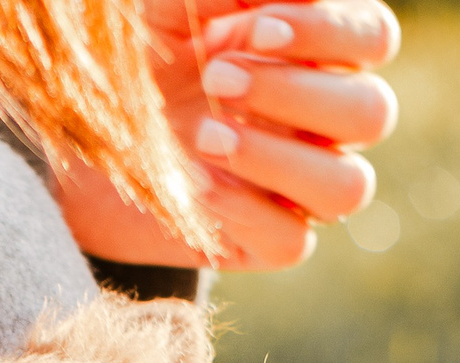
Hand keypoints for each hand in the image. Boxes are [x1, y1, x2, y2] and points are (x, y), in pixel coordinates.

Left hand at [54, 0, 400, 270]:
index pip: (373, 37)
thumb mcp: (168, 10)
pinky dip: (244, 211)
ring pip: (349, 188)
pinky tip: (194, 185)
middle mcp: (326, 123)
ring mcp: (303, 187)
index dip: (328, 31)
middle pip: (373, 113)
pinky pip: (293, 242)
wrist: (86, 139)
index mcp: (319, 53)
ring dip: (279, 158)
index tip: (255, 27)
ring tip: (203, 136)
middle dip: (296, 93)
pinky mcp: (270, 241)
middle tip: (216, 78)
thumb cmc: (144, 58)